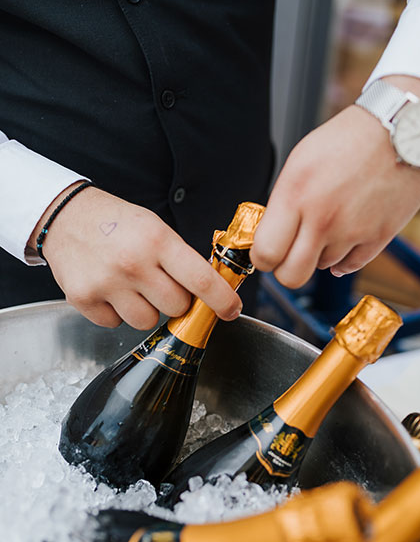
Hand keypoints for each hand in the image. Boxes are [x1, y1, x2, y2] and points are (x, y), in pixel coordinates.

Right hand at [33, 185, 242, 329]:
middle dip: (177, 301)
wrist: (65, 216)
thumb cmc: (118, 223)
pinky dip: (117, 313)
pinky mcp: (83, 299)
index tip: (232, 310)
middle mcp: (132, 263)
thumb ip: (182, 260)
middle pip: (177, 307)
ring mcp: (106, 283)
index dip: (222, 301)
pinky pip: (116, 324)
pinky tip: (111, 290)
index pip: (201, 280)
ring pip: (147, 322)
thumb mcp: (157, 229)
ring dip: (147, 309)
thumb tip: (213, 291)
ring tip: (134, 286)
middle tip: (164, 284)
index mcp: (157, 241)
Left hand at [251, 75, 419, 286]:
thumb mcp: (301, 161)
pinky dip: (345, 256)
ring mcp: (352, 231)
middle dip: (287, 269)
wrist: (398, 132)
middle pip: (292, 276)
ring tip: (332, 223)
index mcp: (296, 193)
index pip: (266, 253)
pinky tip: (347, 235)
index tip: (269, 251)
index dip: (264, 257)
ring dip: (321, 252)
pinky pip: (351, 265)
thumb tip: (276, 233)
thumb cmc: (350, 140)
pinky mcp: (379, 237)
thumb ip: (285, 201)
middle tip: (291, 253)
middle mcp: (323, 218)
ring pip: (322, 267)